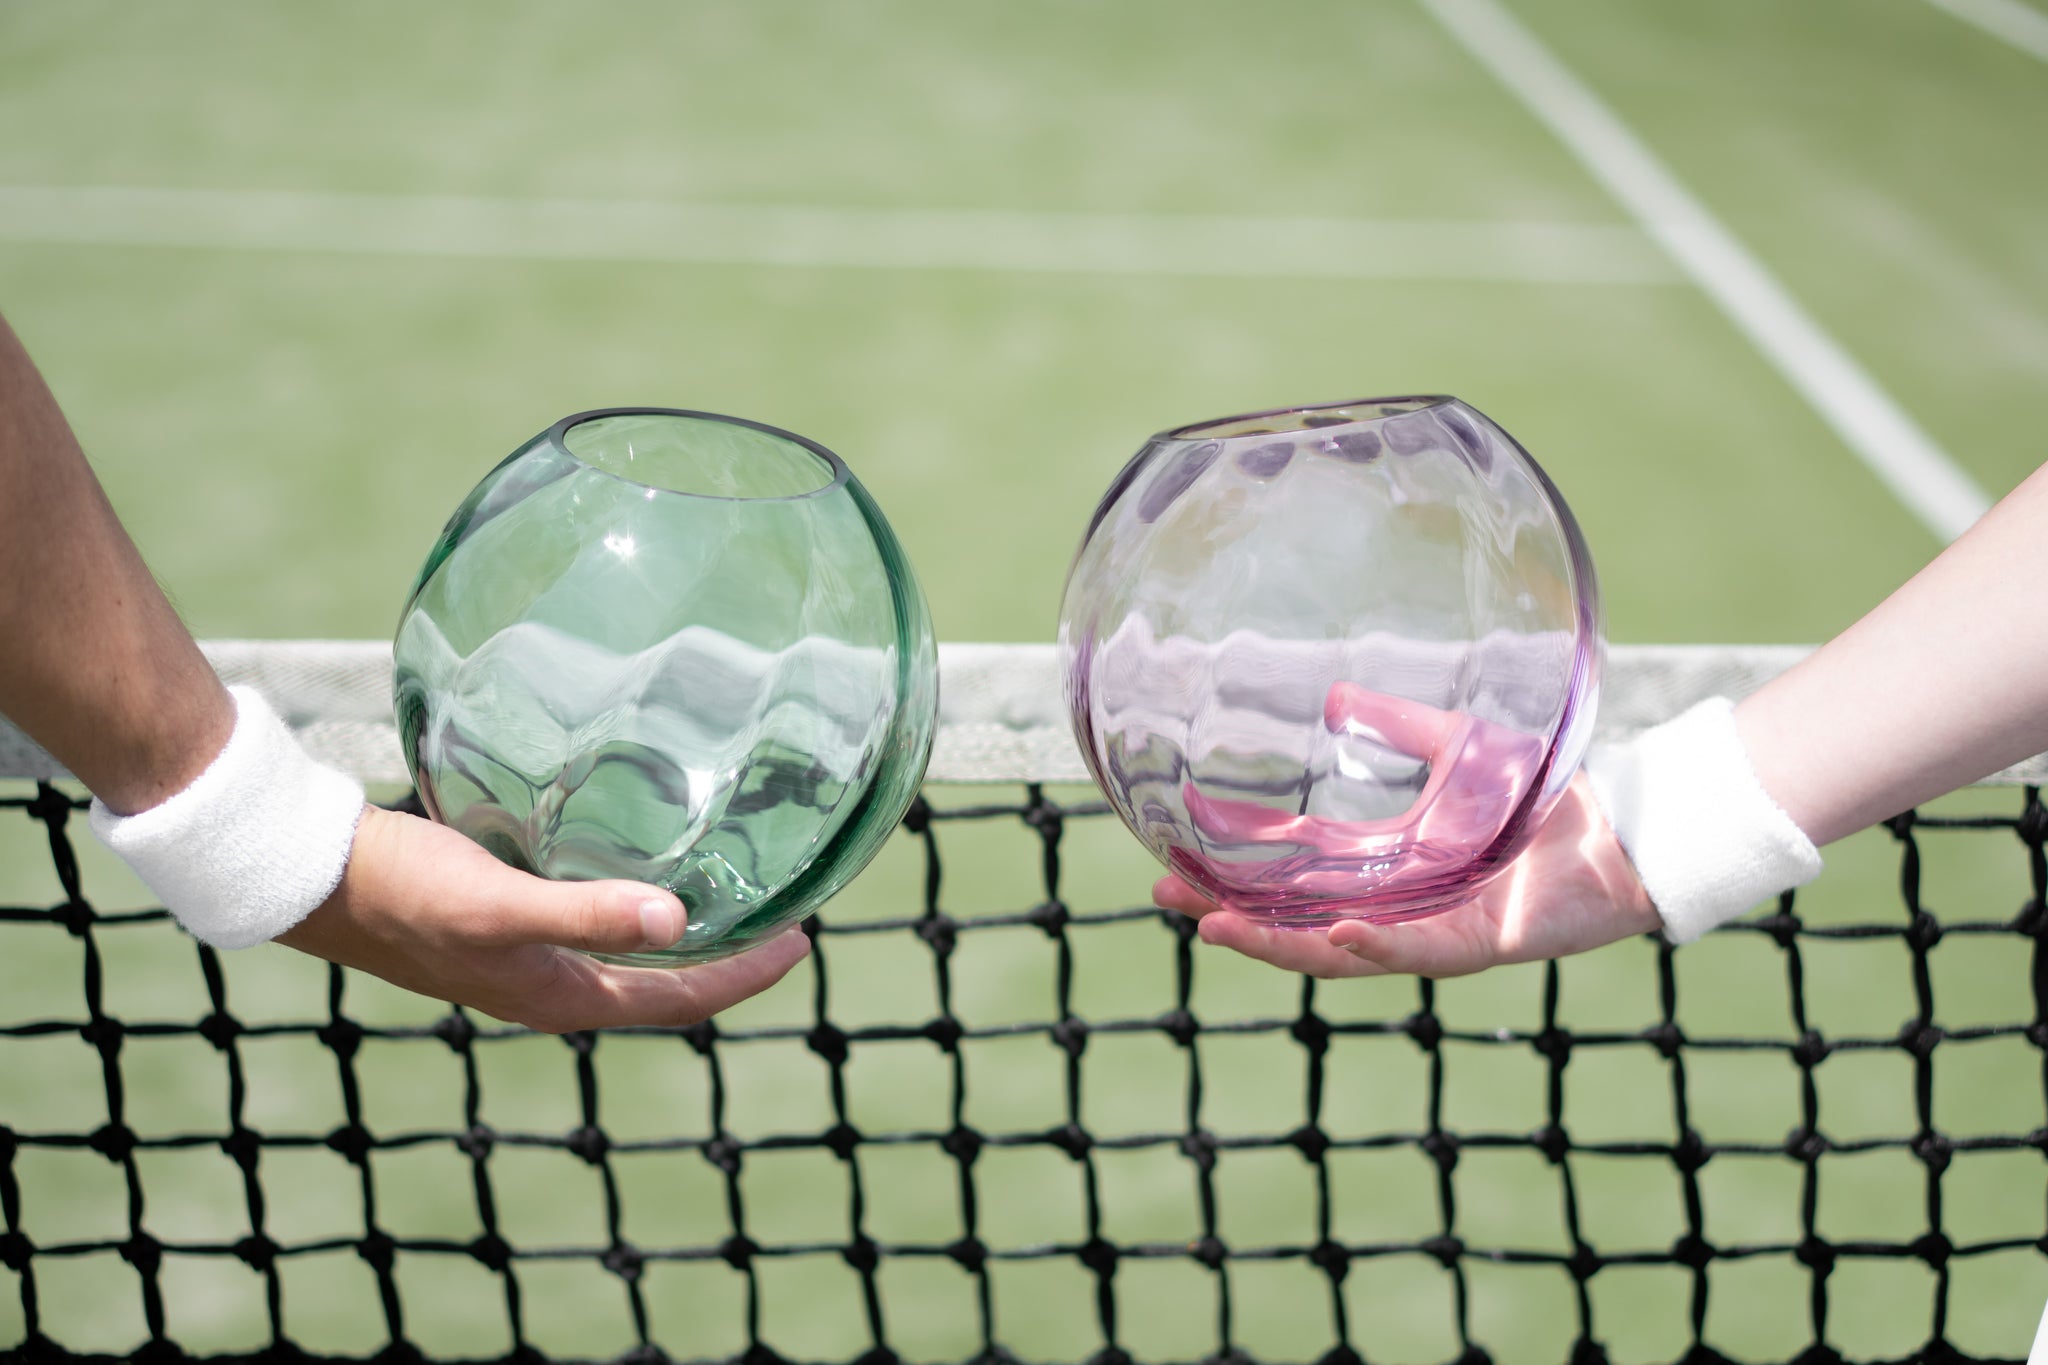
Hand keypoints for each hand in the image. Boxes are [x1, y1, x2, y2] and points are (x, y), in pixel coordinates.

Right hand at [276, 804, 809, 1030]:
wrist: (312, 874)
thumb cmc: (403, 889)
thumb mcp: (499, 902)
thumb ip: (585, 912)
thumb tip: (679, 920)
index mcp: (558, 998)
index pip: (677, 1001)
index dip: (744, 977)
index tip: (803, 943)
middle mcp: (547, 987)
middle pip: (660, 984)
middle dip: (725, 958)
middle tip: (784, 917)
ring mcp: (523, 956)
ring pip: (625, 953)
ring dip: (681, 932)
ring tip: (732, 892)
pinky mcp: (503, 918)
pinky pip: (590, 920)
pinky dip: (631, 903)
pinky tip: (640, 860)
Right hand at [1152, 773, 1659, 978]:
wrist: (1623, 827)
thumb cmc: (1544, 793)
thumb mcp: (1454, 745)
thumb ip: (1396, 724)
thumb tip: (1328, 693)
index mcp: (1382, 872)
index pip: (1289, 883)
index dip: (1232, 880)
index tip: (1172, 867)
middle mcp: (1395, 911)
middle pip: (1294, 927)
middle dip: (1231, 919)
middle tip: (1171, 898)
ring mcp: (1431, 933)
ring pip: (1339, 953)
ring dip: (1278, 945)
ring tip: (1219, 928)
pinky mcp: (1477, 945)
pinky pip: (1417, 953)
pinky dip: (1374, 945)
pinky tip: (1335, 934)